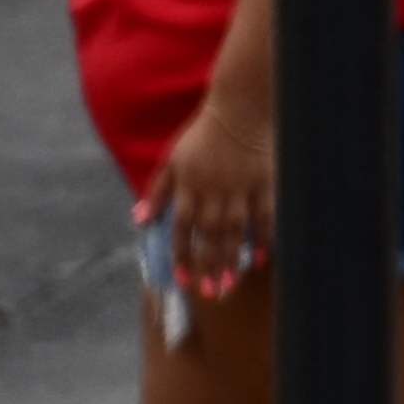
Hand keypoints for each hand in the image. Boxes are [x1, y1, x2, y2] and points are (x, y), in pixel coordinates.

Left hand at [154, 89, 277, 295]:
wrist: (239, 109)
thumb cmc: (203, 136)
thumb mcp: (172, 160)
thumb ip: (157, 192)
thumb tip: (139, 221)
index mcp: (188, 187)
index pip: (181, 228)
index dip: (181, 255)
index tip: (183, 280)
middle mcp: (213, 191)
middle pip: (209, 235)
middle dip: (209, 265)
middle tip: (211, 293)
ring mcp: (240, 188)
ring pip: (235, 230)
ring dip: (232, 258)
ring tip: (231, 284)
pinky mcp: (264, 183)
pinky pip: (264, 215)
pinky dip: (263, 236)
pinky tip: (262, 257)